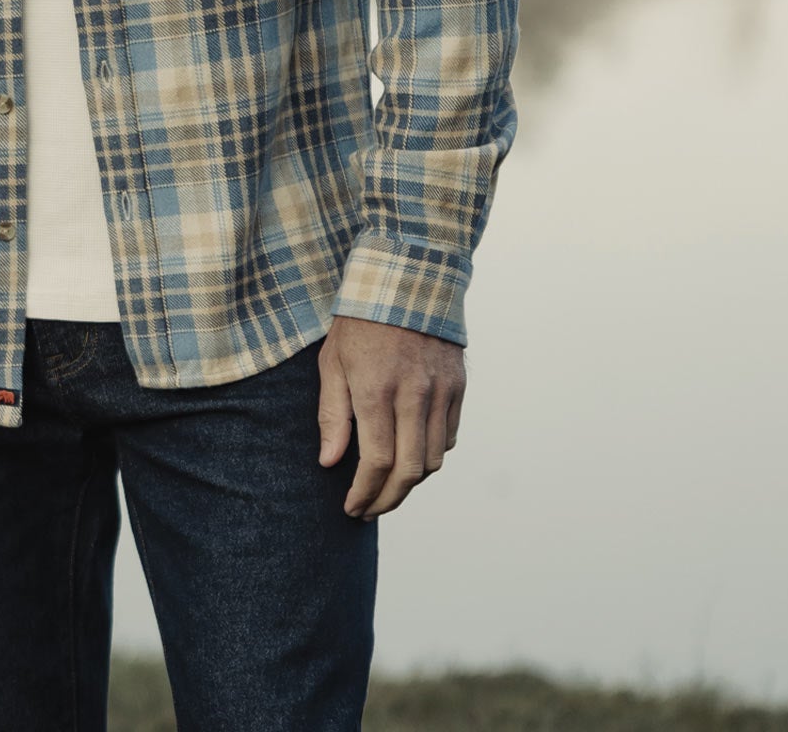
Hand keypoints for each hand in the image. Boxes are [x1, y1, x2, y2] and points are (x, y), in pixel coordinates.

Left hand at [316, 314, 463, 519]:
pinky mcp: (458, 385)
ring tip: (388, 487)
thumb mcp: (332, 362)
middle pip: (410, 471)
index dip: (364, 493)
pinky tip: (412, 456)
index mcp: (377, 390)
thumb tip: (330, 463)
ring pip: (434, 459)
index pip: (377, 462)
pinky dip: (432, 454)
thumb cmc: (360, 320)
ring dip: (411, 482)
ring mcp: (441, 390)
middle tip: (370, 510)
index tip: (352, 508)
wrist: (406, 278)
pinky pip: (450, 436)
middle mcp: (414, 394)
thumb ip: (332, 415)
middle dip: (388, 500)